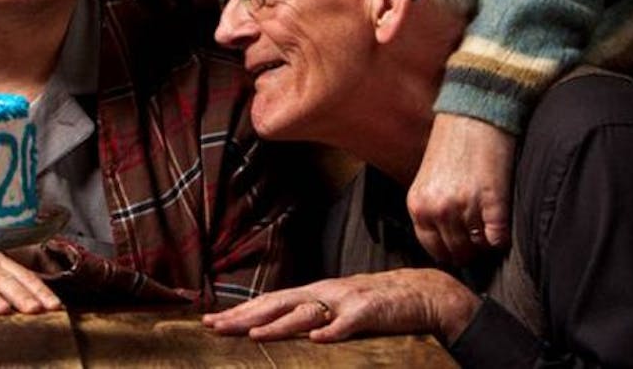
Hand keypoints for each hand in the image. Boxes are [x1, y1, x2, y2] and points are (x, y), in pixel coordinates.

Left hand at [202, 269, 477, 342]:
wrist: (423, 293)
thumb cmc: (376, 305)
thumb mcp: (337, 309)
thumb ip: (310, 316)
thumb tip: (278, 328)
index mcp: (314, 294)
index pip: (269, 302)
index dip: (239, 312)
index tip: (209, 321)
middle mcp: (324, 293)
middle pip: (277, 304)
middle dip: (244, 316)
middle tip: (214, 326)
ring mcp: (346, 301)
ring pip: (307, 312)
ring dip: (279, 325)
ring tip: (254, 335)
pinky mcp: (371, 313)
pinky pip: (349, 324)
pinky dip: (333, 331)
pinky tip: (318, 340)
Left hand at [407, 114, 514, 263]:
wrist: (474, 116)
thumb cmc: (452, 145)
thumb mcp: (428, 179)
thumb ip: (431, 209)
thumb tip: (445, 238)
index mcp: (418, 205)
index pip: (433, 248)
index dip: (449, 250)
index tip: (461, 245)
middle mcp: (437, 210)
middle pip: (457, 252)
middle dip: (469, 248)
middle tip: (479, 236)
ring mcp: (464, 208)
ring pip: (478, 247)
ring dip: (486, 242)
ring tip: (489, 225)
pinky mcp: (492, 203)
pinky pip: (498, 238)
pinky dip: (502, 237)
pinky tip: (501, 224)